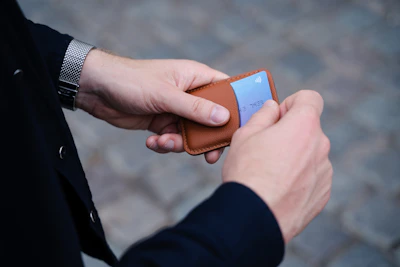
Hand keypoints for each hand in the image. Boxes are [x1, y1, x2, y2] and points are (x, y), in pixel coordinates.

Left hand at [77, 49, 229, 162]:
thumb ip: (195, 108)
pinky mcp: (162, 122)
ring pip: (191, 133)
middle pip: (211, 118)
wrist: (97, 89)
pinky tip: (152, 143)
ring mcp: (175, 109)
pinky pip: (172, 138)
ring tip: (163, 143)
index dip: (235, 109)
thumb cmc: (132, 81)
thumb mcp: (165, 95)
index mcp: (196, 77)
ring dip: (180, 144)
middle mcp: (189, 93)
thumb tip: (224, 118)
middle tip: (209, 157)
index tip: (238, 130)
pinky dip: (164, 145)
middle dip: (207, 138)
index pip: (226, 91)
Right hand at [222, 90, 331, 242]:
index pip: (311, 98)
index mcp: (304, 125)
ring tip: (270, 173)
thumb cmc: (247, 172)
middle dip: (290, 133)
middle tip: (266, 149)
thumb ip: (263, 115)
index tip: (278, 117)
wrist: (254, 216)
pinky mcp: (323, 193)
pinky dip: (299, 178)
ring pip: (310, 154)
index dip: (292, 103)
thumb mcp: (245, 134)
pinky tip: (279, 188)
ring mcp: (325, 171)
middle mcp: (321, 145)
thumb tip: (272, 107)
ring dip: (295, 156)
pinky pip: (312, 176)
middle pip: (308, 129)